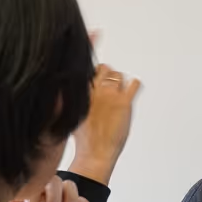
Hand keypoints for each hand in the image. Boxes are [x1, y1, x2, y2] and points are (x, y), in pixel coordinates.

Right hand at [70, 36, 140, 184]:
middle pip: (103, 67)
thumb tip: (68, 86)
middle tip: (106, 85)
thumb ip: (70, 96)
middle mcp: (95, 89)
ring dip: (118, 80)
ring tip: (116, 92)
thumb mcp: (70, 112)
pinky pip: (134, 83)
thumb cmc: (82, 136)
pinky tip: (131, 90)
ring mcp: (110, 95)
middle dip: (104, 74)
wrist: (95, 152)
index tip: (89, 49)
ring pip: (117, 74)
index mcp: (80, 90)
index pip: (85, 67)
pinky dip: (134, 85)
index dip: (86, 60)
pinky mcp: (125, 102)